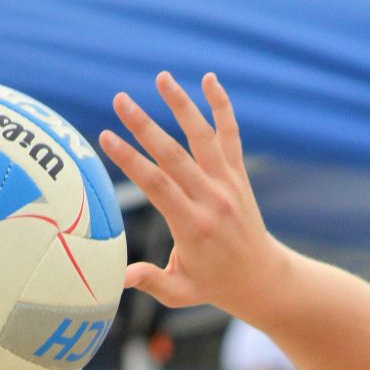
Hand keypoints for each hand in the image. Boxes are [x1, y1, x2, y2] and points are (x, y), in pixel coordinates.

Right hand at [99, 72, 274, 314]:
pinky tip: (210, 79)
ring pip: (204, 138)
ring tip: (161, 77)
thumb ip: (151, 282)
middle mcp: (212, 200)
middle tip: (119, 100)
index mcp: (193, 226)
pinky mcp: (239, 176)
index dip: (131, 161)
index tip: (106, 137)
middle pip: (175, 156)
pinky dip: (223, 107)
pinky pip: (231, 136)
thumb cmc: (214, 286)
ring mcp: (228, 184)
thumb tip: (119, 279)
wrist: (262, 279)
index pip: (158, 186)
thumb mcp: (181, 292)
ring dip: (182, 105)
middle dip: (145, 126)